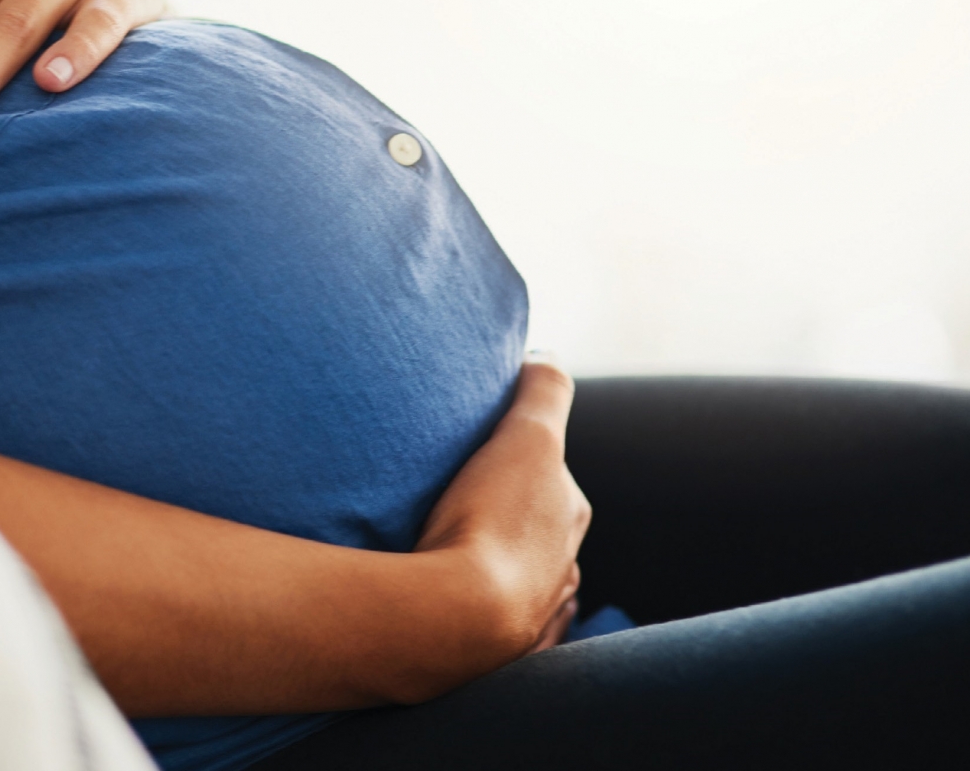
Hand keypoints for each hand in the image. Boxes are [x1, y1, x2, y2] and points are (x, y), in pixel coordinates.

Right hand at [415, 356, 590, 660]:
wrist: (456, 618)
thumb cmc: (491, 522)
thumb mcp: (526, 437)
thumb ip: (543, 392)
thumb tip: (547, 358)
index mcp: (569, 518)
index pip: (551, 480)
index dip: (518, 462)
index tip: (482, 455)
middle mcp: (562, 571)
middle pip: (535, 534)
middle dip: (505, 520)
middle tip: (454, 503)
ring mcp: (532, 618)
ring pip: (516, 583)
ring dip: (489, 569)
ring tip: (445, 555)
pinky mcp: (496, 656)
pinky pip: (490, 628)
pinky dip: (475, 612)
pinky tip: (448, 605)